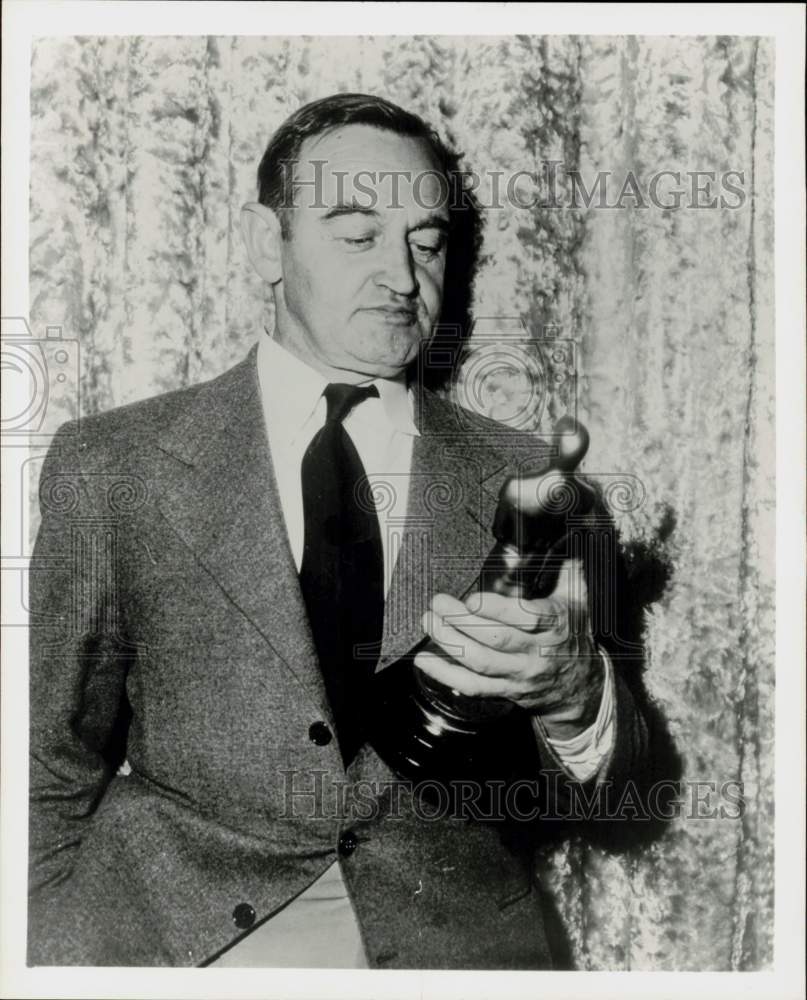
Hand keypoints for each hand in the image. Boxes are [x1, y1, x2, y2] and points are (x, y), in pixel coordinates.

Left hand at [414, 559, 604, 740]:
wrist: (580, 686)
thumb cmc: (573, 633)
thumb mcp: (578, 599)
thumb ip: (568, 566)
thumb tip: (562, 529)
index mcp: (556, 624)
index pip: (529, 619)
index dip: (498, 610)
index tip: (472, 599)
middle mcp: (537, 651)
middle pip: (496, 639)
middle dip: (461, 621)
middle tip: (438, 602)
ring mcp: (520, 673)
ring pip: (481, 663)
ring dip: (450, 642)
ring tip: (429, 622)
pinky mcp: (506, 690)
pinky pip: (473, 687)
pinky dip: (445, 675)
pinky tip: (424, 661)